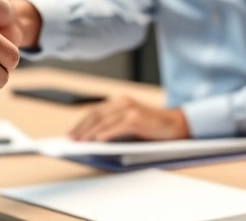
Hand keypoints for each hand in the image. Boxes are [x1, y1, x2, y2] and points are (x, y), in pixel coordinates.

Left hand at [68, 96, 188, 141]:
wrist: (175, 125)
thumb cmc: (151, 127)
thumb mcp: (129, 124)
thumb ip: (113, 126)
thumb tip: (92, 138)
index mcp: (119, 102)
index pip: (94, 112)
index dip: (80, 123)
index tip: (70, 134)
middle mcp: (122, 102)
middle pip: (95, 115)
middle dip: (81, 128)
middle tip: (71, 140)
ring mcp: (129, 109)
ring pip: (103, 121)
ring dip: (89, 132)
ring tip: (80, 142)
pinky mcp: (136, 118)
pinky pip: (117, 127)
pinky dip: (106, 133)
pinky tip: (98, 140)